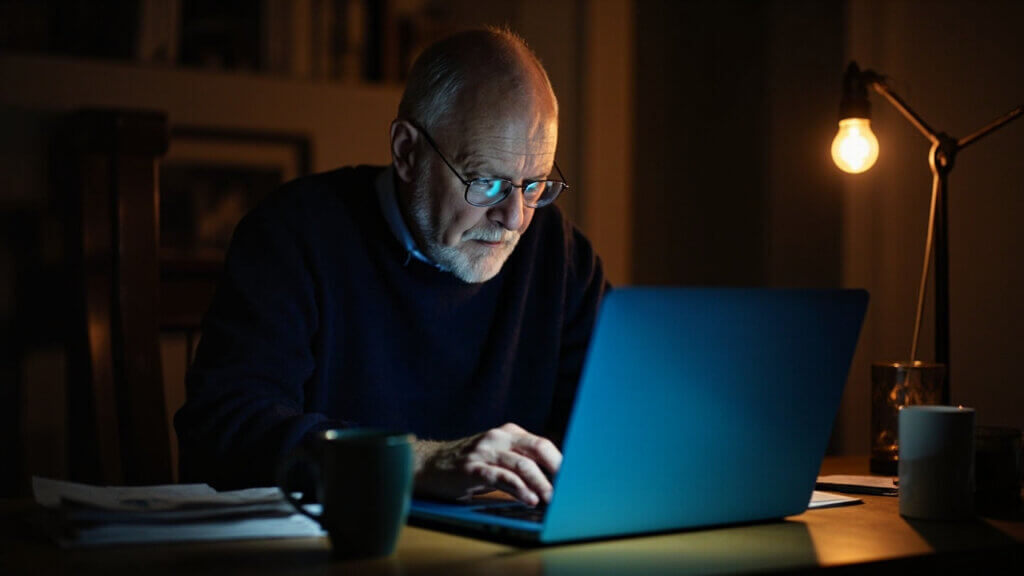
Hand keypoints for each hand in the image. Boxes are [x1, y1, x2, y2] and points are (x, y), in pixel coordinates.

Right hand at [413, 423, 561, 505]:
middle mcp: (498, 438)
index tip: (575, 479)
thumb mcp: (497, 456)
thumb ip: (521, 461)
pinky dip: (517, 488)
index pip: (542, 444)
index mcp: (508, 433)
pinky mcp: (471, 468)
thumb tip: (554, 480)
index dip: (560, 462)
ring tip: (552, 500)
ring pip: (521, 465)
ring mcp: (484, 452)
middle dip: (556, 470)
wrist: (428, 466)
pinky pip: (499, 477)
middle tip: (569, 489)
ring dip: (540, 484)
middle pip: (537, 450)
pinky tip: (528, 498)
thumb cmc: (469, 464)